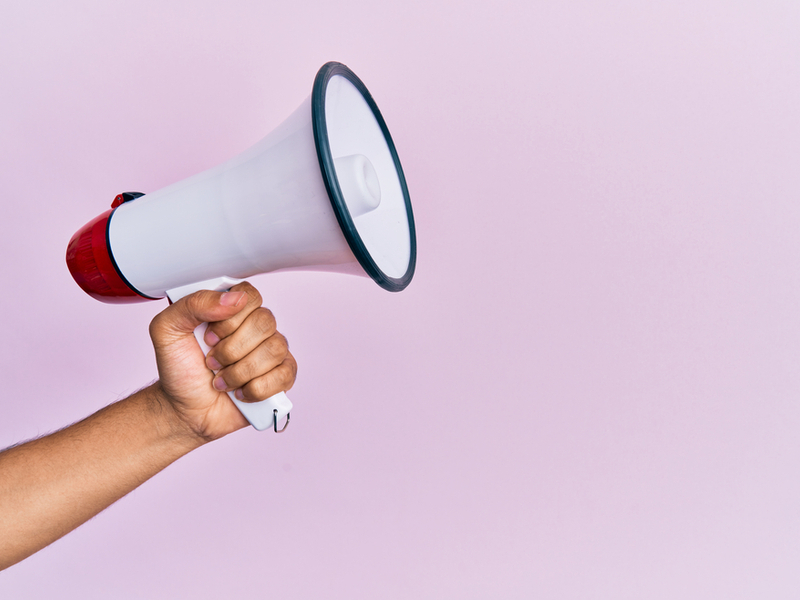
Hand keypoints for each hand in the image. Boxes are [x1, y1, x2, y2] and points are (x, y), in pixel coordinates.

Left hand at [148, 282, 296, 442]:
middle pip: (265, 321)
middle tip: (211, 362)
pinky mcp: (281, 377)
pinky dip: (256, 389)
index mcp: (232, 310)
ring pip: (274, 350)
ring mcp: (272, 352)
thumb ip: (193, 304)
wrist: (184, 410)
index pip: (250, 295)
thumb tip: (234, 299)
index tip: (208, 336)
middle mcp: (256, 327)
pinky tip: (240, 392)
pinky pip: (284, 375)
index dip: (230, 318)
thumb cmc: (179, 369)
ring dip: (240, 372)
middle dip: (232, 349)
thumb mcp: (167, 329)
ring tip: (222, 380)